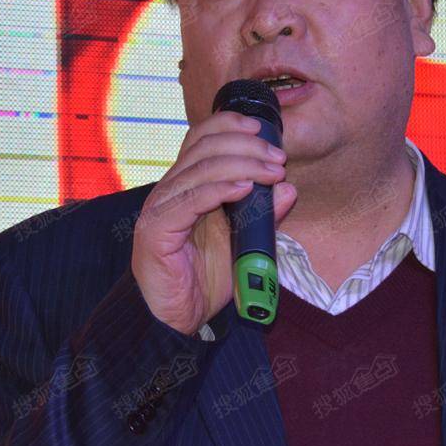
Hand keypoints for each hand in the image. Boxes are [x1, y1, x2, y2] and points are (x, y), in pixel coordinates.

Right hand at [131, 111, 296, 335]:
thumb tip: (288, 188)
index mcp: (185, 185)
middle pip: (204, 147)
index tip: (263, 129)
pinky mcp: (157, 230)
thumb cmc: (204, 279)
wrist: (178, 319)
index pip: (201, 138)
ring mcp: (161, 208)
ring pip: (200, 169)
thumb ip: (264, 215)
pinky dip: (219, 189)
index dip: (230, 126)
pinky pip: (190, 199)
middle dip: (246, 146)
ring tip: (270, 173)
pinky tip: (244, 189)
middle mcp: (170, 190)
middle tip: (277, 158)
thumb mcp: (244, 242)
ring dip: (242, 165)